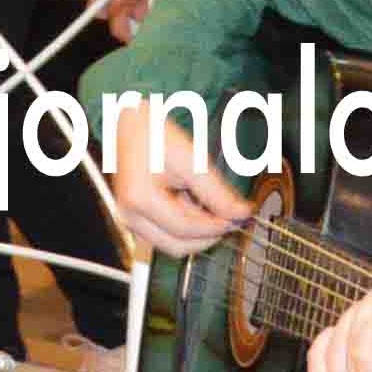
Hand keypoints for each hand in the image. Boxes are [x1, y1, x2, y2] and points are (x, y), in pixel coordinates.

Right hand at [106, 110, 258, 253]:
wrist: (130, 125)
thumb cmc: (153, 135)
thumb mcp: (191, 159)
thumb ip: (217, 192)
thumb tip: (241, 213)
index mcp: (140, 199)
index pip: (186, 229)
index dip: (216, 227)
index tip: (237, 218)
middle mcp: (130, 215)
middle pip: (177, 246)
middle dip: (206, 235)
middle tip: (229, 218)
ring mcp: (130, 220)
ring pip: (172, 244)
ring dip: (196, 231)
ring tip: (207, 203)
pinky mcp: (135, 220)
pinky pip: (165, 234)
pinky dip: (184, 225)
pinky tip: (191, 201)